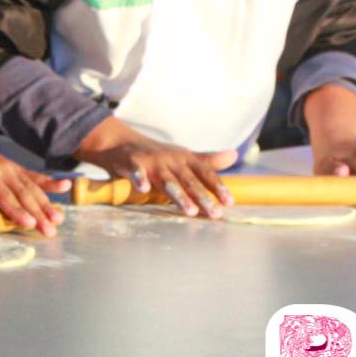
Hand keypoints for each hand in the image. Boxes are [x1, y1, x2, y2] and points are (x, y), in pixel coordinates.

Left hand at [0, 126, 71, 236]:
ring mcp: (10, 168)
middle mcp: (2, 169)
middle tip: (50, 230)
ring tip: (59, 219)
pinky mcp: (13, 169)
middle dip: (37, 213)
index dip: (16, 209)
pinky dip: (49, 181)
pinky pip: (34, 176)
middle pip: (22, 194)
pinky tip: (64, 186)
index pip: (3, 194)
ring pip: (31, 188)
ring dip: (45, 203)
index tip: (29, 223)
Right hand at [74, 117, 236, 217]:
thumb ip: (208, 161)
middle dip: (203, 196)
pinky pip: (137, 172)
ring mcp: (152, 162)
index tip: (229, 202)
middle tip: (215, 214)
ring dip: (179, 195)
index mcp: (184, 159)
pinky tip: (144, 189)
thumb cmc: (158, 155)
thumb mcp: (183, 156)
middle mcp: (170, 160)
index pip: (205, 172)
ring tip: (190, 211)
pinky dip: (140, 179)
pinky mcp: (133, 163)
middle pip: (189, 180)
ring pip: (167, 181)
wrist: (122, 142)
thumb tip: (233, 155)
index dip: (217, 186)